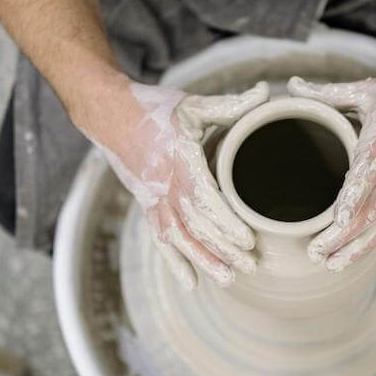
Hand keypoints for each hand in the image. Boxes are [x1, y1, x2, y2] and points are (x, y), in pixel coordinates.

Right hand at [91, 78, 269, 289]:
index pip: (205, 197)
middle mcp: (164, 185)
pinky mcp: (147, 206)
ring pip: (179, 237)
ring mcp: (153, 199)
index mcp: (179, 160)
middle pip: (196, 224)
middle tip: (252, 266)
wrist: (109, 115)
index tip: (248, 240)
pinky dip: (176, 262)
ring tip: (229, 280)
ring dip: (204, 261)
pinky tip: (192, 283)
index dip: (226, 221)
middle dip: (224, 249)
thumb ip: (230, 104)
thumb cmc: (156, 109)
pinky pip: (161, 238)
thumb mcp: (193, 104)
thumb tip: (265, 92)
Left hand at [287, 62, 375, 282]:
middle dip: (344, 236)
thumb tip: (291, 86)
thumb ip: (328, 93)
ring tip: (335, 266)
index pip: (365, 177)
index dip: (352, 200)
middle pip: (370, 210)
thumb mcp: (368, 89)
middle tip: (317, 255)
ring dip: (362, 248)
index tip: (337, 222)